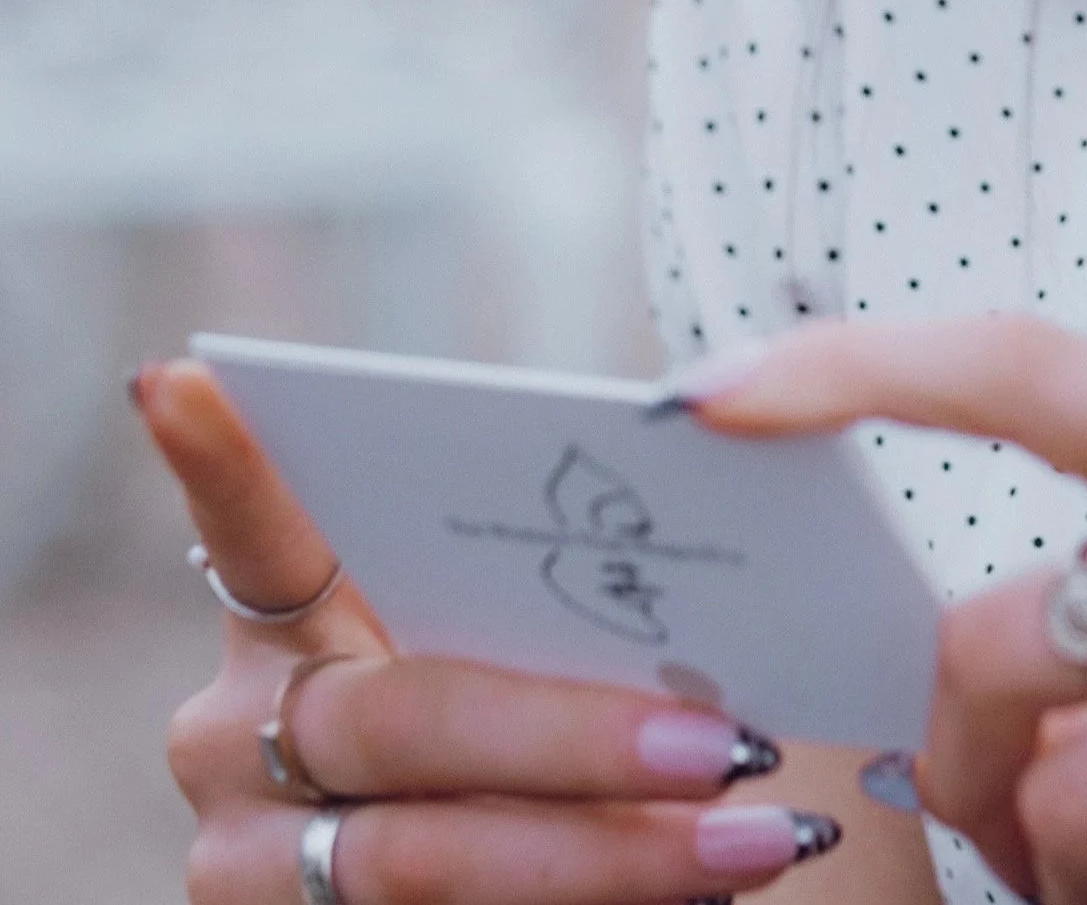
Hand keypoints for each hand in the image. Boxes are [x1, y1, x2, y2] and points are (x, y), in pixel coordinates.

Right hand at [134, 360, 838, 904]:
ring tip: (764, 838)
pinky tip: (711, 897)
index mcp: (287, 617)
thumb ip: (567, 572)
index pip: (256, 524)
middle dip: (580, 737)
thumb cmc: (545, 704)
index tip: (179, 377)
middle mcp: (239, 737)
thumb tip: (707, 444)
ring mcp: (252, 873)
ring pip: (431, 865)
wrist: (524, 877)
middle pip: (408, 722)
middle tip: (732, 739)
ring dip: (615, 856)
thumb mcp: (529, 631)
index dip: (221, 462)